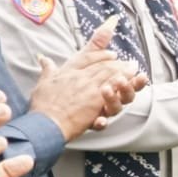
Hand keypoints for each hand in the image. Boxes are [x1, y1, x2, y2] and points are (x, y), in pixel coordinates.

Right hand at [30, 18, 146, 137]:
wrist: (45, 122)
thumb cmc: (43, 105)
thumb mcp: (43, 82)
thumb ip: (47, 69)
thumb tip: (42, 57)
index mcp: (69, 72)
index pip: (87, 58)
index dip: (101, 55)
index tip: (112, 54)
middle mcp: (81, 78)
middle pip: (103, 66)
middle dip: (119, 64)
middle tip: (132, 64)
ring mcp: (89, 90)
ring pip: (110, 77)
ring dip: (124, 73)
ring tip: (134, 71)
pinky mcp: (96, 103)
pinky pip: (111, 94)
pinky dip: (120, 89)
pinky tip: (128, 86)